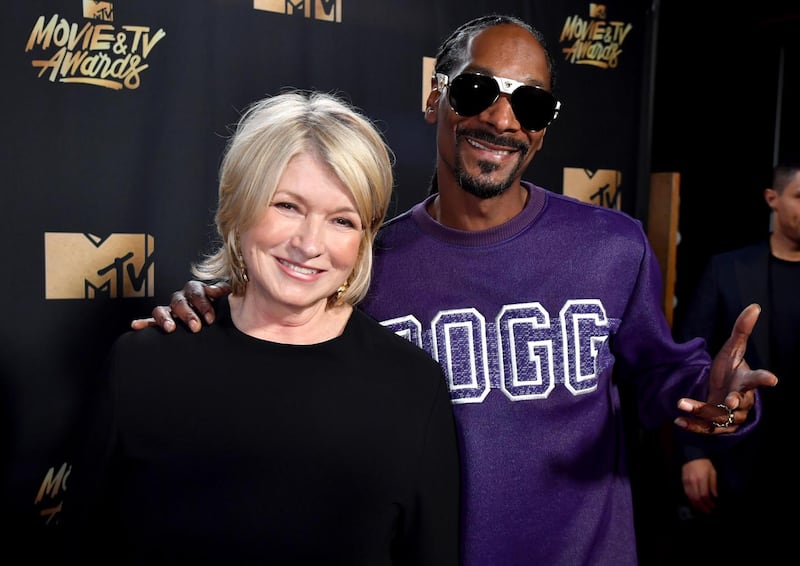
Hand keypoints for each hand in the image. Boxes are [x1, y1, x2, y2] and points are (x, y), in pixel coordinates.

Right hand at [130, 281, 231, 332]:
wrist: (218, 320)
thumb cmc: (222, 308)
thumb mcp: (226, 299)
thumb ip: (224, 292)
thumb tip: (216, 290)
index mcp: (197, 291)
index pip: (197, 293)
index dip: (203, 305)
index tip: (210, 319)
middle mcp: (182, 298)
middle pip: (180, 302)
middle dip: (187, 314)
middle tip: (196, 327)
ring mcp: (171, 309)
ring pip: (162, 309)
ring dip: (166, 318)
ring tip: (170, 329)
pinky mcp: (163, 321)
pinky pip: (150, 321)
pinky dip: (144, 322)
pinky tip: (136, 326)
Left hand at [674, 303, 777, 433]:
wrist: (723, 394)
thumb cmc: (730, 371)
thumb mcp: (732, 350)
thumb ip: (741, 330)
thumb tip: (755, 306)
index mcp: (746, 381)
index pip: (758, 379)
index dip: (765, 379)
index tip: (773, 379)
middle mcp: (742, 400)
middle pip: (740, 402)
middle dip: (735, 402)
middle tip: (729, 400)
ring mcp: (731, 416)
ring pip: (720, 417)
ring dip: (701, 411)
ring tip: (681, 403)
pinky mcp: (719, 427)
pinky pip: (707, 429)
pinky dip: (693, 426)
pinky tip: (678, 421)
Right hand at [681, 458, 716, 512]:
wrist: (693, 455)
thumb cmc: (705, 464)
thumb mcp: (713, 472)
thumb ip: (713, 484)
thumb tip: (715, 496)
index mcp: (702, 478)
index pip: (704, 495)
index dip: (708, 502)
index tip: (713, 506)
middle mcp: (693, 481)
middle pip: (697, 497)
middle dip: (702, 506)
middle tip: (707, 510)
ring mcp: (687, 481)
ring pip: (690, 496)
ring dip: (696, 504)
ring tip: (701, 509)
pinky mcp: (683, 481)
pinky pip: (686, 492)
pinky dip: (690, 499)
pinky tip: (694, 502)